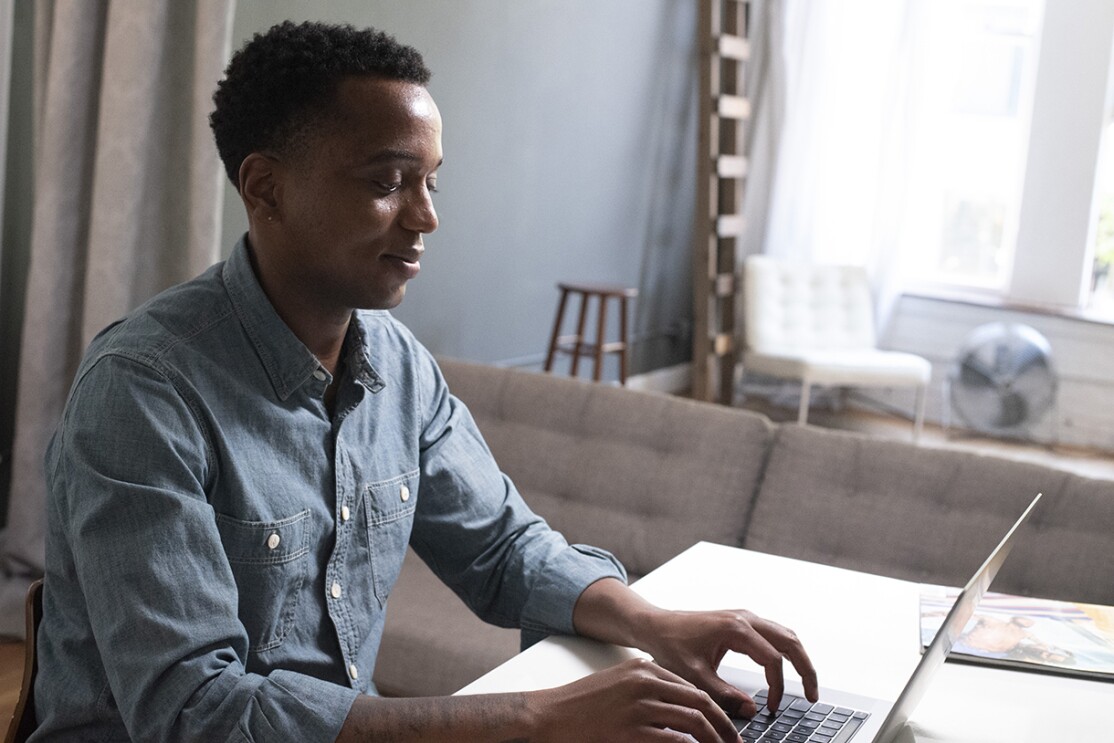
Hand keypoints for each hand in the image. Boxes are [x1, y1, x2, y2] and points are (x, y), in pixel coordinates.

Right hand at [531, 658, 740, 741]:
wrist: (548, 714)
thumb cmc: (581, 704)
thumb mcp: (619, 684)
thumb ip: (649, 690)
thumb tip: (681, 709)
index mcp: (644, 668)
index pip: (692, 688)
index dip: (715, 710)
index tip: (727, 727)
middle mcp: (645, 683)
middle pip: (701, 703)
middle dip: (725, 726)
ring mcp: (639, 706)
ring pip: (694, 723)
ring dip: (715, 741)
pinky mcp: (632, 731)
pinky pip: (675, 742)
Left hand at [640, 609, 818, 717]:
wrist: (656, 626)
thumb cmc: (670, 646)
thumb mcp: (694, 676)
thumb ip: (723, 695)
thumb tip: (752, 709)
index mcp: (736, 628)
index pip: (772, 659)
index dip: (777, 687)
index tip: (772, 707)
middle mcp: (745, 618)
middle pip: (790, 641)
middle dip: (805, 669)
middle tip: (813, 696)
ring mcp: (745, 617)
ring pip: (785, 634)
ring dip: (799, 658)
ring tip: (806, 685)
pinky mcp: (741, 622)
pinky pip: (774, 633)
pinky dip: (786, 651)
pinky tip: (785, 669)